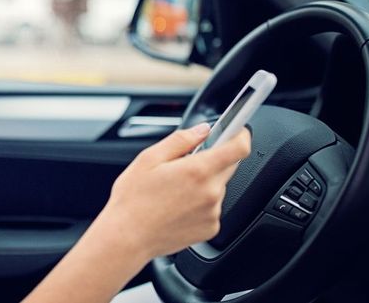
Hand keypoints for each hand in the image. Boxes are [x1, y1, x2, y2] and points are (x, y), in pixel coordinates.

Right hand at [100, 124, 250, 261]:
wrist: (128, 238)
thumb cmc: (133, 200)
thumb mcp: (149, 158)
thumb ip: (180, 140)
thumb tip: (202, 130)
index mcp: (197, 171)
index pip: (238, 148)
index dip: (241, 135)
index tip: (237, 131)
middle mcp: (210, 192)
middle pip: (228, 166)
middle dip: (211, 161)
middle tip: (184, 166)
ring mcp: (212, 213)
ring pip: (218, 187)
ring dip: (204, 183)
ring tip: (175, 191)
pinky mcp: (210, 228)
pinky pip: (212, 208)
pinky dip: (201, 204)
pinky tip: (178, 207)